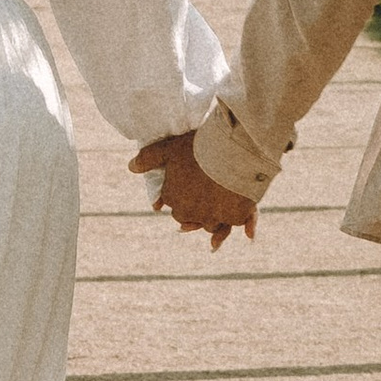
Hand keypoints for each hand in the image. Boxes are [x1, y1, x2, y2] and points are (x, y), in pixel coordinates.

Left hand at [131, 129, 257, 246]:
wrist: (231, 150)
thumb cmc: (198, 147)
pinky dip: (245, 226)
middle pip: (191, 218)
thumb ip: (149, 158)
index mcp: (173, 198)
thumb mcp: (169, 148)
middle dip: (195, 213)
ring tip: (220, 223)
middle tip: (200, 205)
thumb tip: (131, 167)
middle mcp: (190, 213)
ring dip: (215, 222)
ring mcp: (213, 217)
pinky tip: (249, 233)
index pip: (173, 204)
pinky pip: (237, 223)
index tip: (185, 190)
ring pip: (212, 224)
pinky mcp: (235, 217)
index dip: (180, 197)